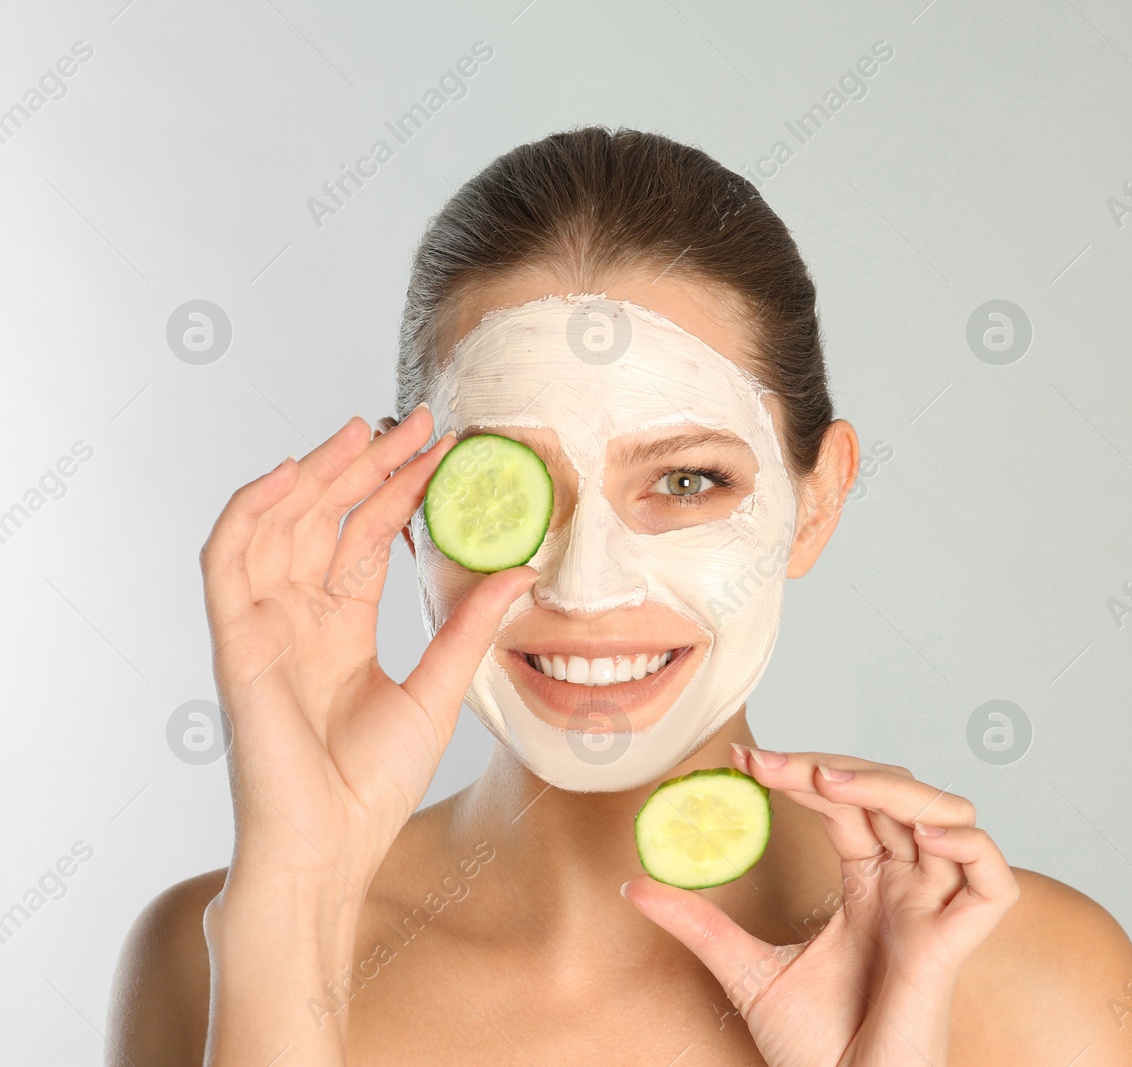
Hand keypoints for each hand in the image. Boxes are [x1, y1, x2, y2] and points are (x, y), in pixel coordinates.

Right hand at [200, 406, 536, 887]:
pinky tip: (290, 471)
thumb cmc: (372, 787)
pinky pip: (227, 561)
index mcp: (341, 629)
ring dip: (317, 472)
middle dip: (366, 465)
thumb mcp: (438, 690)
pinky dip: (249, 511)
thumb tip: (523, 569)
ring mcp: (264, 627)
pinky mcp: (236, 643)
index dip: (400, 490)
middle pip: (326, 519)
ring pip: (280, 525)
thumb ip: (470, 626)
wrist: (331, 849)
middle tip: (414, 420)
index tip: (444, 449)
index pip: (367, 538)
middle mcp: (298, 618)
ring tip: (364, 429)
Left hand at [623, 748, 1020, 1066]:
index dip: (803, 774)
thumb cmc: (815, 1051)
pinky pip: (992, 878)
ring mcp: (934, 910)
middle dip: (835, 767)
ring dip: (894, 787)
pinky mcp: (958, 943)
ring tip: (830, 781)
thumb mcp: (746, 972)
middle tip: (773, 764)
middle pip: (892, 794)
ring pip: (945, 816)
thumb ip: (699, 925)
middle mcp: (906, 887)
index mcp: (867, 886)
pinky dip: (967, 843)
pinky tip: (920, 831)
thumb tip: (634, 885)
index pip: (847, 805)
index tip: (746, 762)